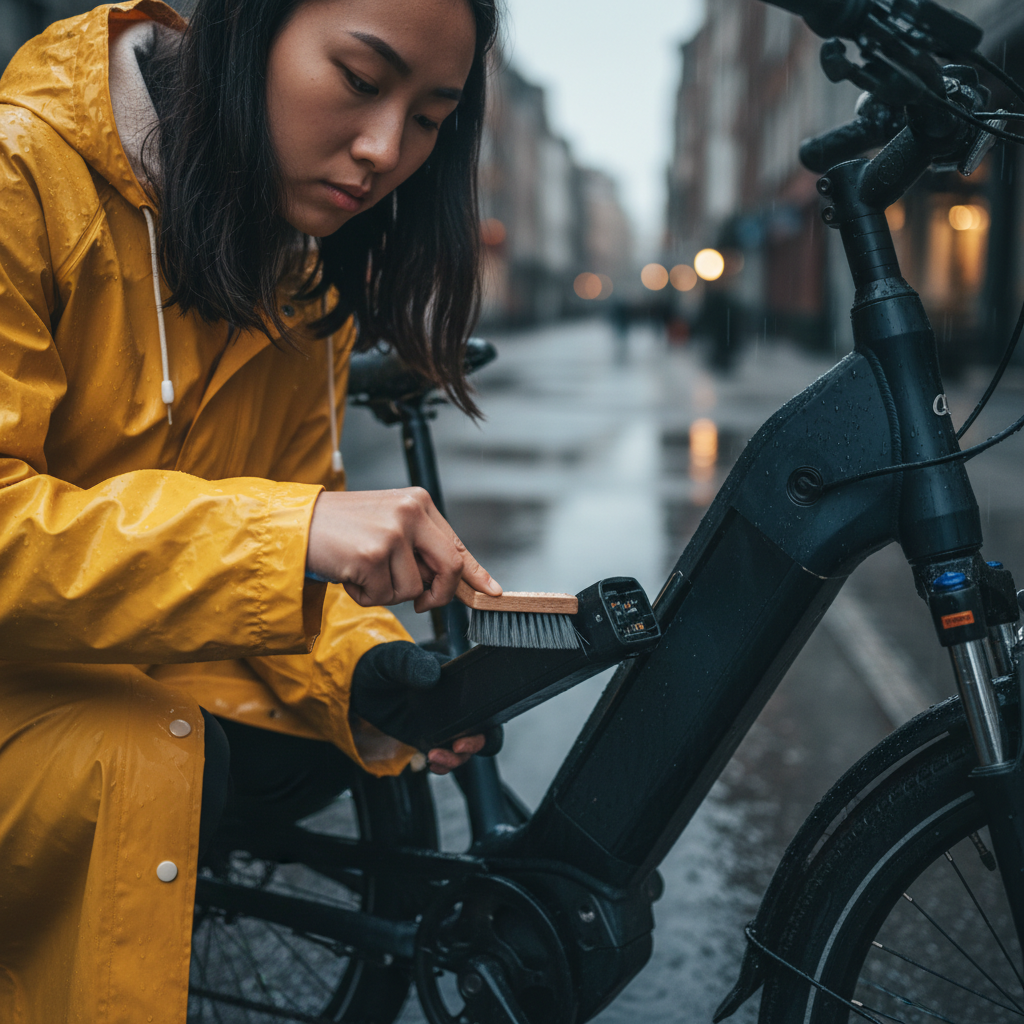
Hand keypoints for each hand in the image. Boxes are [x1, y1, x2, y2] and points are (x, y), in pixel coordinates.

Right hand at [307, 488, 500, 611]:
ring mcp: (393, 533)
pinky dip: (365, 596)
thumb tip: (450, 582)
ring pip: (413, 590)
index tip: (492, 592)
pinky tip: (349, 574)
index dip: (476, 573)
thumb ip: (419, 548)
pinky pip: (384, 597)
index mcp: (418, 502)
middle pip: (450, 567)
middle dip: (439, 594)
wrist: (296, 524)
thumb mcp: (388, 526)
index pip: (457, 544)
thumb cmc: (341, 529)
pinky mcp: (372, 555)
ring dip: (387, 593)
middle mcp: (410, 512)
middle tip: (422, 603)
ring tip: (362, 571)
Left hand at [350, 641, 497, 773]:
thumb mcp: (393, 658)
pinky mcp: (427, 737)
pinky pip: (444, 755)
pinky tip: (429, 763)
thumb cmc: (379, 663)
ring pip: (464, 746)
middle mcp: (454, 702)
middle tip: (457, 748)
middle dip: (475, 744)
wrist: (357, 684)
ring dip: (456, 758)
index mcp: (454, 678)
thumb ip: (411, 663)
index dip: (484, 718)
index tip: (467, 731)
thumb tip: (432, 675)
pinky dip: (442, 764)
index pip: (483, 698)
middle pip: (481, 728)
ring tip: (434, 758)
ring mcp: (441, 721)